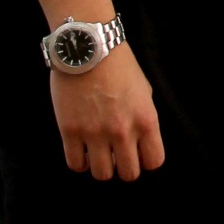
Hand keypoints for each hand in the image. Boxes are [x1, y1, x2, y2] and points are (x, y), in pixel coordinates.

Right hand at [50, 45, 163, 180]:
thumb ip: (143, 117)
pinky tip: (82, 149)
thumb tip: (139, 139)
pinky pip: (75, 165)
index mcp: (146, 120)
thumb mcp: (143, 90)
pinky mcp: (70, 132)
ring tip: (98, 153)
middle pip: (129, 174)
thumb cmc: (119, 66)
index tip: (139, 155)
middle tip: (118, 156)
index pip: (154, 161)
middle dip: (124, 168)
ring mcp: (95, 133)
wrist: (89, 49)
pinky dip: (80, 162)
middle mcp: (123, 131)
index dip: (146, 161)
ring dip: (101, 167)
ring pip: (102, 174)